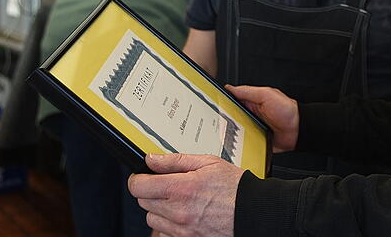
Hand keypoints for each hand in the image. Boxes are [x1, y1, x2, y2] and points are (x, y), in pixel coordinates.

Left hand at [128, 153, 243, 236]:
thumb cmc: (235, 187)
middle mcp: (178, 212)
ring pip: (151, 218)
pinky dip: (168, 223)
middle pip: (143, 201)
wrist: (252, 212)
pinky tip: (184, 213)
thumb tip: (152, 159)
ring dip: (159, 208)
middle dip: (151, 190)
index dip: (138, 178)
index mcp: (182, 188)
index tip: (144, 175)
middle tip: (168, 184)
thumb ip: (176, 160)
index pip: (139, 186)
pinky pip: (164, 232)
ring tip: (178, 199)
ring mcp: (181, 229)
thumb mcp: (208, 163)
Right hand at [226, 84, 298, 152]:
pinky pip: (242, 143)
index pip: (231, 100)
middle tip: (219, 122)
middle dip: (223, 120)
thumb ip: (248, 91)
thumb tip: (230, 88)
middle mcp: (249, 115)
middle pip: (229, 117)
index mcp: (251, 102)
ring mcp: (251, 128)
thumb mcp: (266, 95)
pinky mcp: (254, 141)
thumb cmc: (287, 111)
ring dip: (230, 133)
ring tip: (226, 134)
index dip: (222, 102)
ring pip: (233, 131)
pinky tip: (235, 144)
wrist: (298, 131)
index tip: (213, 104)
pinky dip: (238, 144)